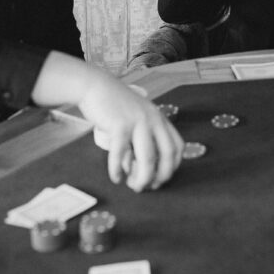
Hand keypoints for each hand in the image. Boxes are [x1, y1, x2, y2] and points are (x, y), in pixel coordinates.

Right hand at [76, 67, 183, 191]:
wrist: (95, 87)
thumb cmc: (115, 107)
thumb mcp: (136, 120)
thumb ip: (141, 142)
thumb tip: (139, 172)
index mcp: (160, 118)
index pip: (178, 147)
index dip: (172, 167)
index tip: (160, 179)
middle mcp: (153, 119)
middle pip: (167, 155)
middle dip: (160, 176)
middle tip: (148, 187)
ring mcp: (138, 121)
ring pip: (148, 158)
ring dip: (142, 178)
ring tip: (132, 186)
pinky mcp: (120, 125)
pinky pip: (121, 153)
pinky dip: (118, 170)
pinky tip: (116, 177)